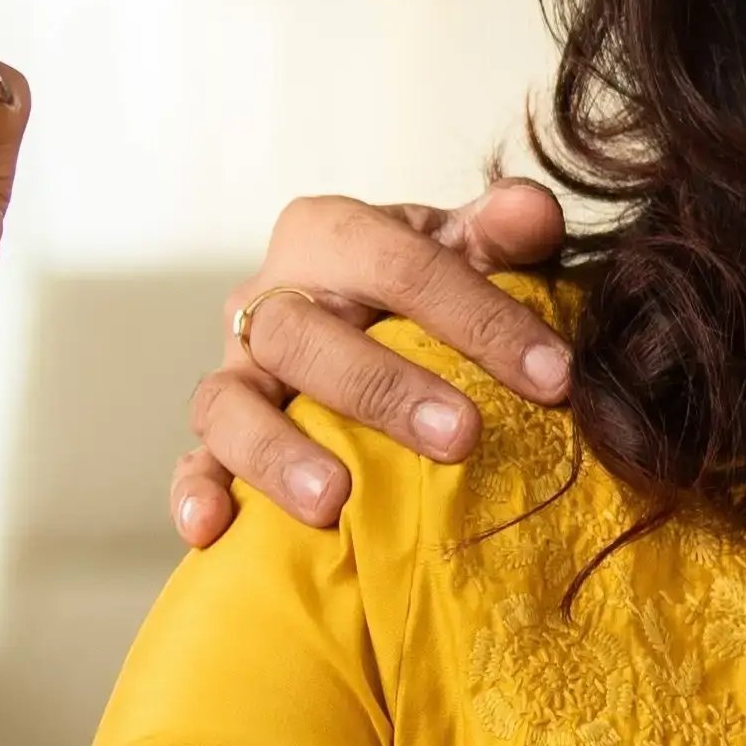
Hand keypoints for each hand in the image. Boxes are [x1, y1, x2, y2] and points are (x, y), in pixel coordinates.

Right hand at [172, 177, 581, 540]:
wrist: (359, 316)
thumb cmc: (420, 286)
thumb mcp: (464, 248)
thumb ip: (500, 231)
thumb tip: (536, 214)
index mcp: (328, 233)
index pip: (399, 264)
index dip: (480, 318)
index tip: (553, 377)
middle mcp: (267, 295)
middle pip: (304, 333)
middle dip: (382, 387)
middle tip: (461, 436)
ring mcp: (234, 368)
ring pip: (231, 402)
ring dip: (278, 451)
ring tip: (333, 500)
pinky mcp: (215, 435)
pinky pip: (193, 462)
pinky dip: (196, 493)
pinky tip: (213, 531)